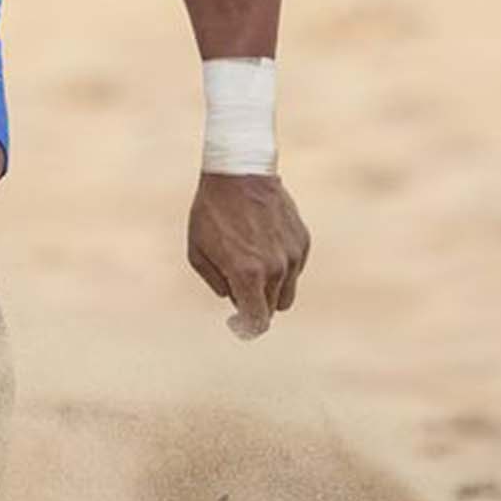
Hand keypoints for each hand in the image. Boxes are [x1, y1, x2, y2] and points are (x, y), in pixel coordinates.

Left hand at [187, 171, 308, 337]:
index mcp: (247, 274)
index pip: (257, 320)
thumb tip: (233, 300)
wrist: (239, 172)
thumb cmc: (212, 211)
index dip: (247, 327)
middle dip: (256, 305)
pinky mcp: (302, 241)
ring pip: (287, 291)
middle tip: (240, 289)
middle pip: (273, 308)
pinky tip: (264, 245)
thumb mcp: (198, 250)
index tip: (238, 323)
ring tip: (251, 265)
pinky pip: (295, 269)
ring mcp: (292, 255)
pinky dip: (281, 267)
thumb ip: (216, 282)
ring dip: (271, 288)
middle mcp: (275, 269)